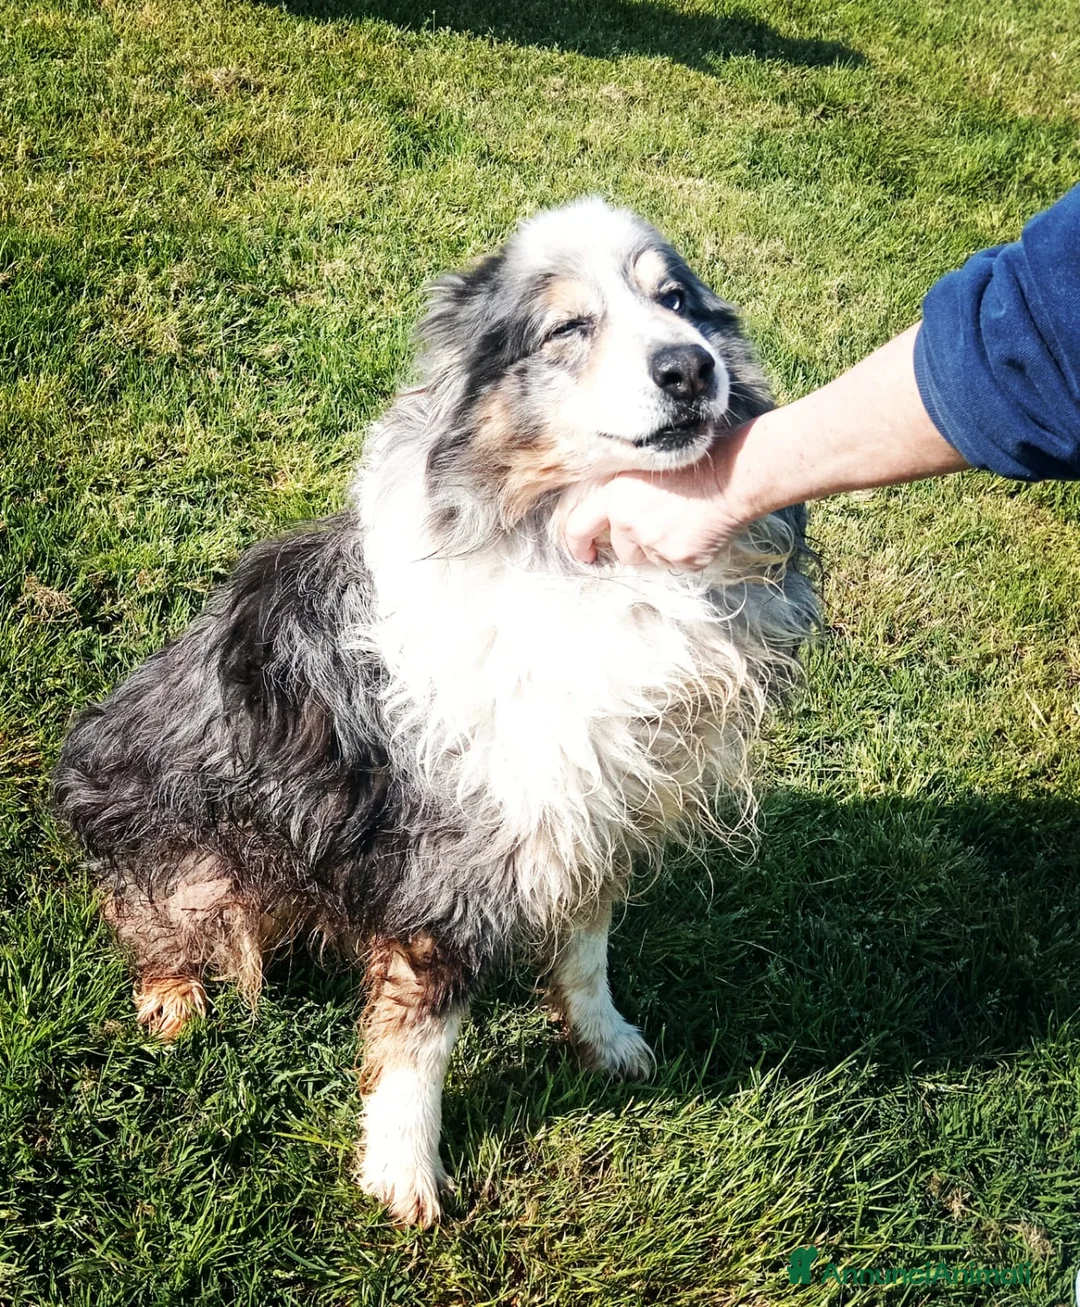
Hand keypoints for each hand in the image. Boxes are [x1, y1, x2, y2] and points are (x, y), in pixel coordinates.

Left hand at [563, 435, 749, 568]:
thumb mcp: (641, 466)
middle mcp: (629, 523)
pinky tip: (696, 530)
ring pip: (646, 558)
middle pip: (620, 549)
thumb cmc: (690, 464)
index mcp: (614, 497)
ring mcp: (655, 545)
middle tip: (659, 519)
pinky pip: (673, 564)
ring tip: (680, 521)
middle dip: (633, 542)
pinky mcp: (680, 560)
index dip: (578, 545)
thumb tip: (604, 516)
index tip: (585, 552)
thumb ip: (617, 490)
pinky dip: (682, 553)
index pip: (578, 528)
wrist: (732, 476)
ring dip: (656, 547)